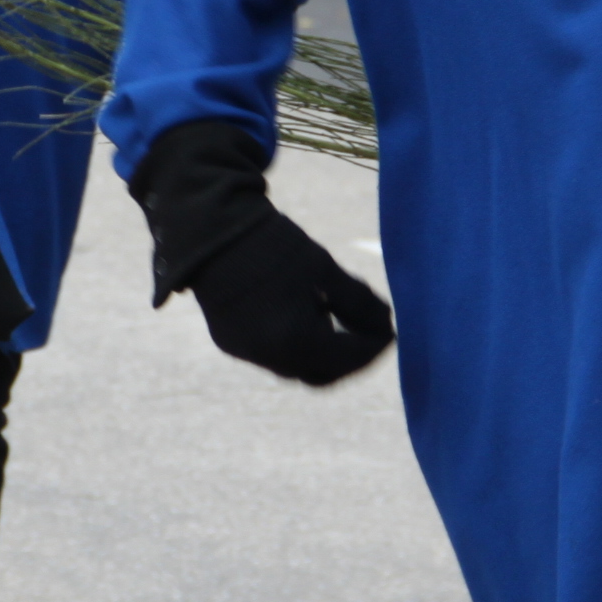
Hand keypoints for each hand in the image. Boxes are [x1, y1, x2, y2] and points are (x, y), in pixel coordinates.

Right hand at [181, 209, 394, 385]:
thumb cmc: (274, 245)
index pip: (349, 357)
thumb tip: (386, 324)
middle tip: (369, 335)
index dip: (374, 345)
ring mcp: (245, 353)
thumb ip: (359, 303)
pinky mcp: (229, 343)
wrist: (211, 229)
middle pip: (322, 373)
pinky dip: (294, 345)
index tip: (390, 330)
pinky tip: (304, 318)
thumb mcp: (325, 270)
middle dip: (350, 358)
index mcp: (295, 341)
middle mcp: (268, 357)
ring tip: (336, 322)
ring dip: (321, 352)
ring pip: (295, 367)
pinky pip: (271, 356)